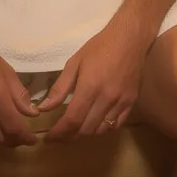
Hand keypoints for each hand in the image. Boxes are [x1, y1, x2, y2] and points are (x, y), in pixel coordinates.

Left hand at [39, 22, 152, 141]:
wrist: (130, 38)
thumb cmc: (100, 47)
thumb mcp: (75, 62)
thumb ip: (60, 88)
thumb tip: (44, 108)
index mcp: (90, 87)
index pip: (72, 120)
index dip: (59, 133)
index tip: (49, 138)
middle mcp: (106, 99)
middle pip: (86, 130)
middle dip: (69, 138)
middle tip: (59, 137)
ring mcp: (121, 102)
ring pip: (101, 130)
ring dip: (86, 134)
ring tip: (75, 131)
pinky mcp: (132, 102)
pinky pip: (117, 125)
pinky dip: (103, 129)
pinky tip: (95, 124)